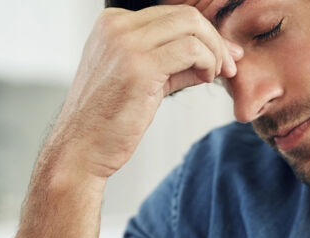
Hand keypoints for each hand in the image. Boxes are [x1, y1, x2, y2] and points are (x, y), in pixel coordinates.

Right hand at [43, 5, 243, 180]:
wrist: (80, 151)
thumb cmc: (106, 121)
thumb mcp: (140, 80)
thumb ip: (171, 63)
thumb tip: (212, 56)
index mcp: (111, 24)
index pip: (170, 14)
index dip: (202, 33)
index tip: (221, 56)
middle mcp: (115, 27)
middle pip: (184, 15)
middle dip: (214, 39)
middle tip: (229, 65)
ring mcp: (125, 44)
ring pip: (191, 27)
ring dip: (214, 51)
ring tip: (215, 76)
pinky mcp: (139, 67)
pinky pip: (191, 50)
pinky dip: (207, 63)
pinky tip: (205, 79)